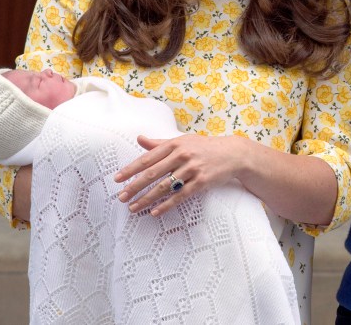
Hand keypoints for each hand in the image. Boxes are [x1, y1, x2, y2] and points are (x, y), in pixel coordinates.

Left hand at [113, 134, 247, 216]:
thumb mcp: (183, 141)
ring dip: (146, 199)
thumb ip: (160, 143)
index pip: (147, 158)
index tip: (117, 179)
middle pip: (152, 173)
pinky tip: (155, 212)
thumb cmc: (204, 147)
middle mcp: (182, 155)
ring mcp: (192, 169)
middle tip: (121, 197)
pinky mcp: (201, 182)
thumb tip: (139, 138)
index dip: (131, 169)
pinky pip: (180, 196)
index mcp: (174, 144)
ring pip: (164, 186)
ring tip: (133, 207)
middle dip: (134, 186)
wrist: (233, 153)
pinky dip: (166, 205)